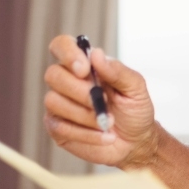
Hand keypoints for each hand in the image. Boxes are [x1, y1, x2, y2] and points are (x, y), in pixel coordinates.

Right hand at [43, 34, 158, 167]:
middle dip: (80, 91)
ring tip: (109, 122)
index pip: (61, 46)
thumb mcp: (135, 88)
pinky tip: (104, 136)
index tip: (84, 69)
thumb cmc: (135, 111)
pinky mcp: (57, 127)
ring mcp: (59, 105)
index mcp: (85, 66)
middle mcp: (67, 82)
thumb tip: (96, 54)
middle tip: (103, 101)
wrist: (136, 142)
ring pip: (53, 101)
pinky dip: (86, 134)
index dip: (67, 53)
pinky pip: (60, 127)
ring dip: (85, 115)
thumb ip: (117, 71)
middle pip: (53, 75)